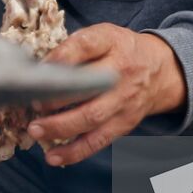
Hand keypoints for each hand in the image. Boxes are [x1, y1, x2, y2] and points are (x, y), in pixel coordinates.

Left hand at [25, 24, 185, 166]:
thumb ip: (74, 47)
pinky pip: (97, 141)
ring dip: (60, 127)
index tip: (39, 68)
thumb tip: (39, 69)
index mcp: (111, 42)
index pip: (85, 45)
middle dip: (57, 98)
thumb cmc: (119, 51)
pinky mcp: (123, 124)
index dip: (60, 57)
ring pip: (92, 118)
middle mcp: (119, 72)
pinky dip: (74, 152)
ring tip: (36, 130)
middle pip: (88, 87)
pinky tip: (53, 157)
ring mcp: (123, 101)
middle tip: (33, 104)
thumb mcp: (102, 36)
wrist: (159, 71)